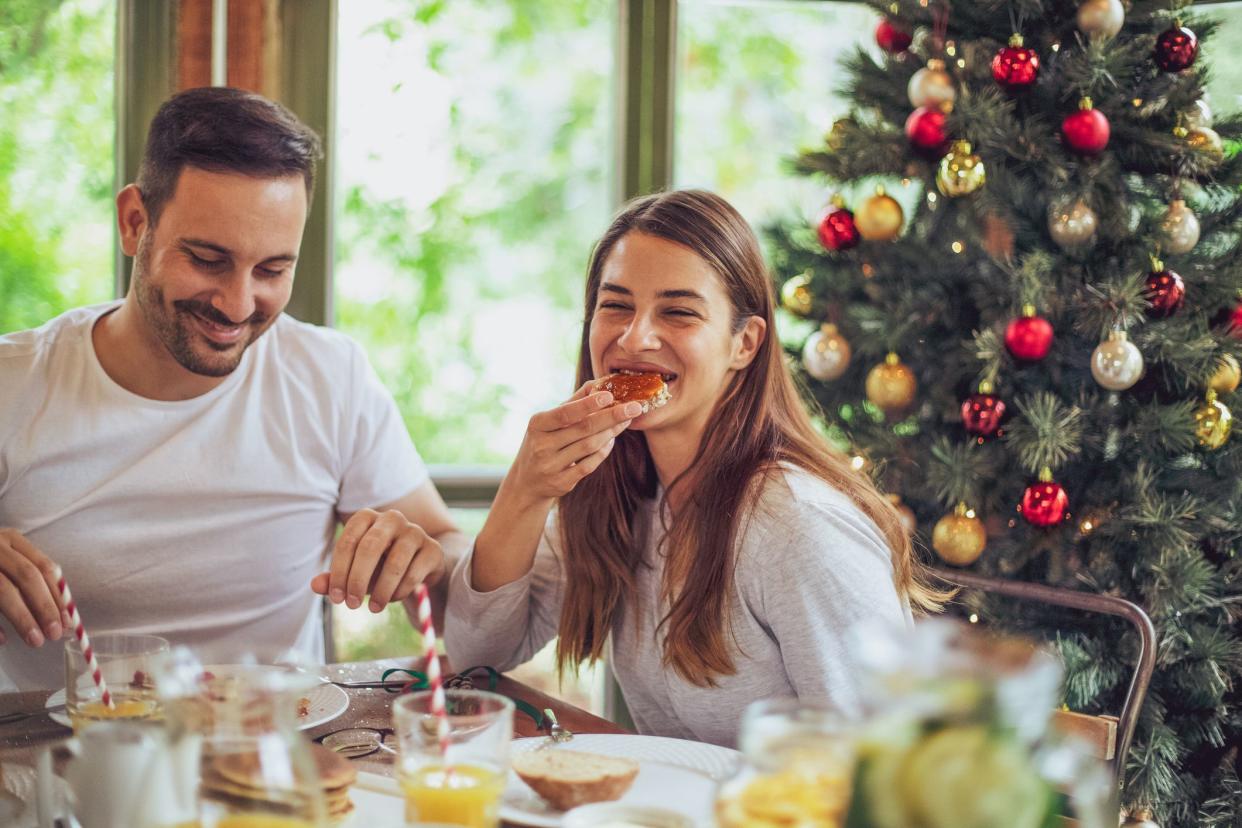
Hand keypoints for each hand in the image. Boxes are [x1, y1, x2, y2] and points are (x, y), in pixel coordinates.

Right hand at [0, 528, 67, 646]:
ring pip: (4, 590)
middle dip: (45, 607)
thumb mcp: (8, 561)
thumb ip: (33, 580)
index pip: (44, 567)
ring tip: (35, 641)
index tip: (68, 621)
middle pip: (27, 576)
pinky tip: (4, 640)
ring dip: (22, 618)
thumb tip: (64, 616)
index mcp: (12, 540)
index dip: (58, 595)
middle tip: (55, 634)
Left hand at [310, 509, 444, 612]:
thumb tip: (315, 585)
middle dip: (358, 579)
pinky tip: (393, 598)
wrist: (417, 565)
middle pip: (370, 547)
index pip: (347, 542)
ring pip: (395, 562)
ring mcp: (415, 532)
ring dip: (381, 590)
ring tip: (374, 608)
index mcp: (367, 518)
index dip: (338, 572)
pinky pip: (414, 573)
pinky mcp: (433, 549)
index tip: (336, 599)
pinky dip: (400, 591)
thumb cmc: (379, 565)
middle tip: (352, 605)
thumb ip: (335, 577)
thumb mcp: (355, 571)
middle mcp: (391, 518)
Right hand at [506, 383, 641, 502]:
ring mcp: (551, 466)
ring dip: (611, 432)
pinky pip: (589, 465)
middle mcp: (542, 445)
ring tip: (626, 420)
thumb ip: (573, 402)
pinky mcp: (562, 482)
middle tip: (635, 407)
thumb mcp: (548, 421)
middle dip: (612, 416)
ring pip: (589, 446)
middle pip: (583, 428)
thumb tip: (597, 382)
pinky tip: (612, 439)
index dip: (587, 404)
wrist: (526, 482)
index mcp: (537, 425)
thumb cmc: (542, 442)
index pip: (565, 413)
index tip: (609, 395)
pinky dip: (603, 451)